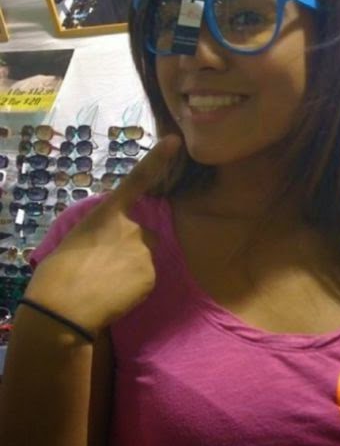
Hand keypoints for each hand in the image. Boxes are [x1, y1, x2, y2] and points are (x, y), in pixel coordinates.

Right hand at [23, 135, 180, 335]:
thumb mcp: (77, 238)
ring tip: (108, 282)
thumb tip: (109, 241)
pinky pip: (147, 278)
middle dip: (131, 247)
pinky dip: (136, 286)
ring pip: (145, 257)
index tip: (175, 140)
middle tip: (106, 266)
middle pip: (143, 234)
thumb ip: (101, 232)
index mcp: (108, 213)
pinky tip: (116, 293)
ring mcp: (144, 249)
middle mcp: (132, 226)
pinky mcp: (152, 273)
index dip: (157, 158)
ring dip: (133, 266)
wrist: (64, 304)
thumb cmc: (59, 271)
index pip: (137, 179)